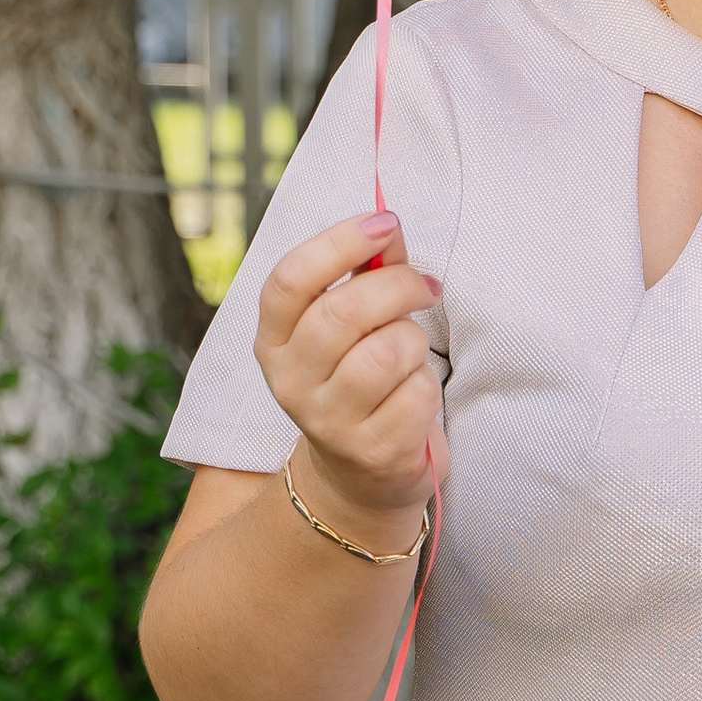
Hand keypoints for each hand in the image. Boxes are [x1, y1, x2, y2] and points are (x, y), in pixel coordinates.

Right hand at [255, 210, 446, 530]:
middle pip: (344, 310)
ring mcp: (328, 421)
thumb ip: (367, 273)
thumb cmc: (360, 379)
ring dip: (415, 340)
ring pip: (388, 351)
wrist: (360, 477)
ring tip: (413, 350)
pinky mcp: (372, 451)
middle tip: (424, 286)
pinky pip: (417, 393)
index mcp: (274, 340)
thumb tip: (389, 228)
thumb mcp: (349, 327)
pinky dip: (428, 384)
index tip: (386, 223)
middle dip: (398, 285)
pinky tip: (415, 392)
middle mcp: (290, 381)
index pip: (291, 280)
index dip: (341, 242)